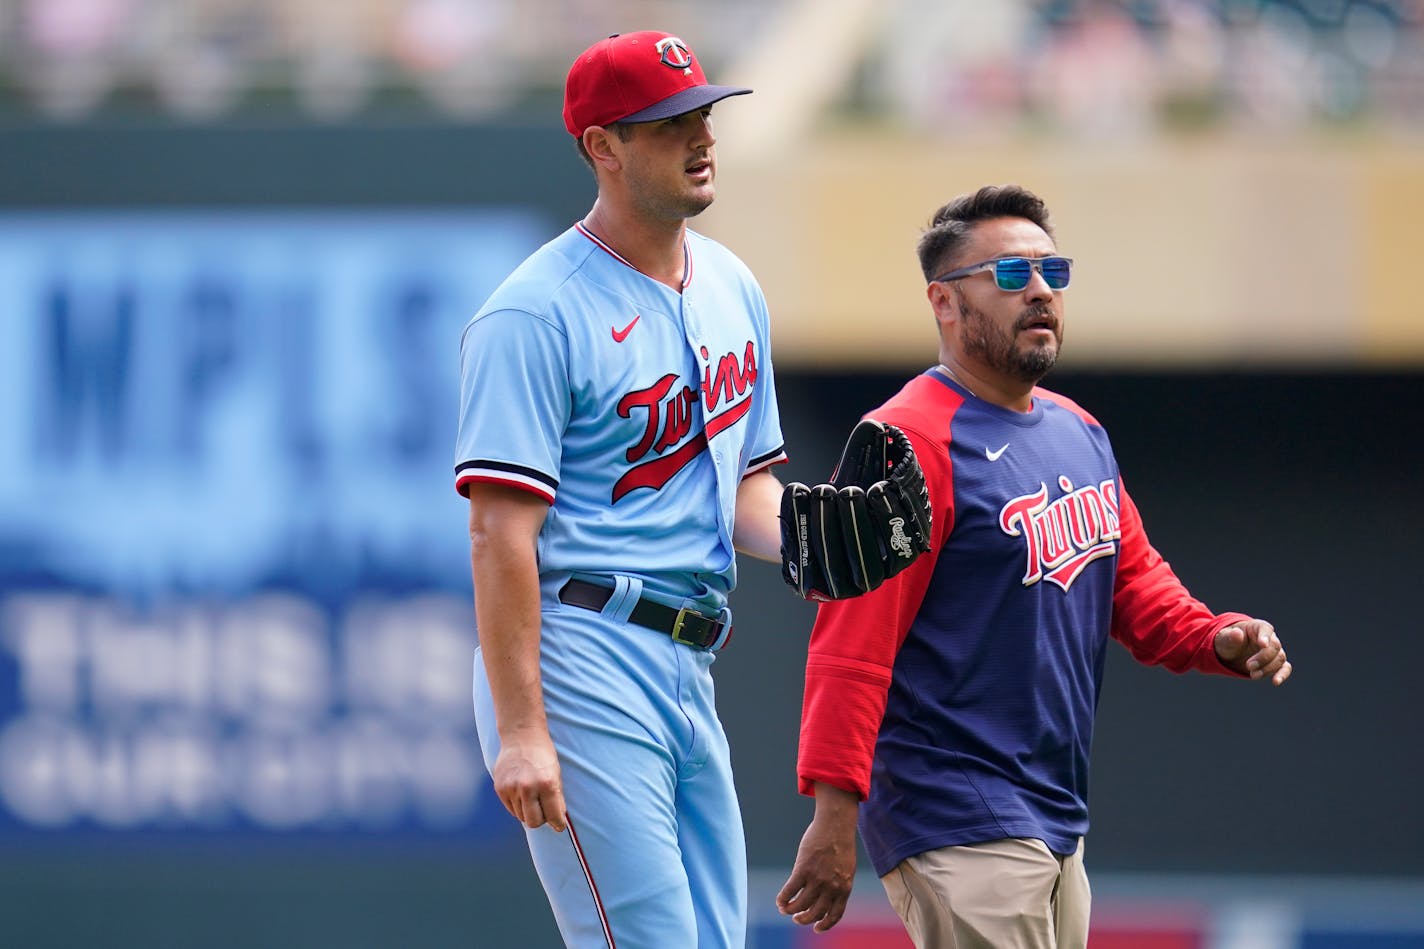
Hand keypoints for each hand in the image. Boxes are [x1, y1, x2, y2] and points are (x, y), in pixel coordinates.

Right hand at [492, 727, 566, 831]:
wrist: (521, 736)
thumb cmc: (543, 755)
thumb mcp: (556, 774)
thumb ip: (556, 798)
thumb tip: (557, 822)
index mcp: (547, 783)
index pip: (553, 816)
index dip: (558, 823)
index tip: (559, 825)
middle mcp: (528, 787)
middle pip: (534, 822)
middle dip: (541, 819)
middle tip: (544, 809)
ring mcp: (511, 788)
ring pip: (521, 816)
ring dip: (528, 811)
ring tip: (531, 795)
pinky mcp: (500, 788)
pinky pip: (511, 809)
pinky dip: (518, 805)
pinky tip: (521, 791)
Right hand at [776, 785, 858, 931]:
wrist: (836, 824)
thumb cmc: (840, 843)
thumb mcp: (846, 867)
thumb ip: (839, 882)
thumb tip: (827, 895)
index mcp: (844, 887)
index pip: (835, 914)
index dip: (824, 925)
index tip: (816, 929)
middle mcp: (831, 887)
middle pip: (815, 913)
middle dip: (804, 919)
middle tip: (796, 918)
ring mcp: (817, 879)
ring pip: (800, 905)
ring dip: (790, 910)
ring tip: (785, 909)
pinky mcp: (803, 869)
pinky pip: (790, 891)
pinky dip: (783, 899)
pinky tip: (779, 901)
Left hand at [1214, 619, 1291, 685]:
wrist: (1230, 652)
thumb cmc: (1228, 641)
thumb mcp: (1224, 638)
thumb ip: (1231, 636)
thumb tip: (1237, 633)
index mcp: (1257, 627)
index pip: (1265, 629)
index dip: (1265, 636)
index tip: (1262, 645)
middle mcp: (1269, 638)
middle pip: (1274, 646)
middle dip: (1263, 658)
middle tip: (1249, 666)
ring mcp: (1274, 651)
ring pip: (1279, 658)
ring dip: (1267, 668)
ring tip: (1253, 675)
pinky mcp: (1275, 663)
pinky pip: (1284, 668)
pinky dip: (1282, 674)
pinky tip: (1276, 682)